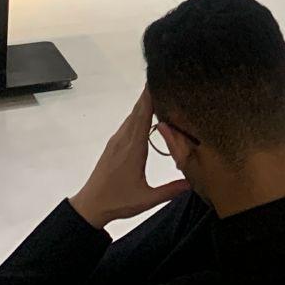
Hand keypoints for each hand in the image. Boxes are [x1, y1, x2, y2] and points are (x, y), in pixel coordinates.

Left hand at [70, 88, 191, 226]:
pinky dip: (138, 113)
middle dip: (150, 93)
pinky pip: (128, 123)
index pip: (143, 115)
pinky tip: (147, 114)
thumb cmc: (118, 201)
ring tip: (160, 92)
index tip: (159, 79)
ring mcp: (117, 141)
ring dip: (144, 103)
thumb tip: (194, 181)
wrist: (91, 205)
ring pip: (132, 115)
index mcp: (134, 148)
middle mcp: (124, 140)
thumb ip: (171, 190)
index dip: (150, 96)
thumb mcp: (147, 199)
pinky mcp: (114, 145)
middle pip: (138, 110)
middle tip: (165, 79)